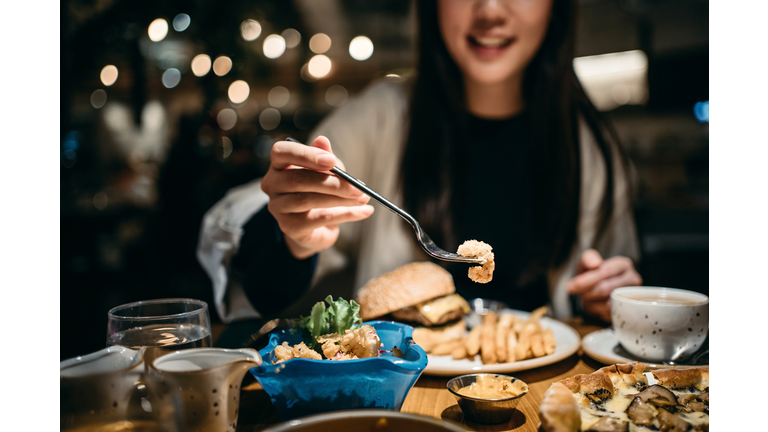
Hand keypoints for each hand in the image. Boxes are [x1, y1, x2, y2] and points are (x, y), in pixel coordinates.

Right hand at [261, 136, 374, 258]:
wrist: (318, 225)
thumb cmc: (320, 190)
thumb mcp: (327, 170)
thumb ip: (325, 157)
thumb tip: (322, 140)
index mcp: (279, 164)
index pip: (281, 152)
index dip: (306, 155)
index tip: (331, 161)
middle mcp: (271, 184)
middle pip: (297, 179)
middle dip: (332, 183)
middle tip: (358, 187)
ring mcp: (278, 207)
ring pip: (307, 200)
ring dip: (340, 199)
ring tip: (363, 198)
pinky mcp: (289, 227)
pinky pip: (318, 219)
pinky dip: (345, 215)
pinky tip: (363, 211)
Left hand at [566, 249, 641, 321]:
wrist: (599, 288)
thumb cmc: (594, 274)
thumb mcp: (588, 262)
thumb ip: (588, 258)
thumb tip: (595, 264)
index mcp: (623, 265)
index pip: (605, 272)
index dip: (586, 280)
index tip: (571, 287)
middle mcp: (633, 279)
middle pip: (605, 289)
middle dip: (587, 292)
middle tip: (580, 294)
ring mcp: (632, 296)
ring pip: (606, 303)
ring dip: (591, 302)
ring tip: (587, 297)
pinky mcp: (628, 310)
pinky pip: (608, 313)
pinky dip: (596, 310)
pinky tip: (594, 304)